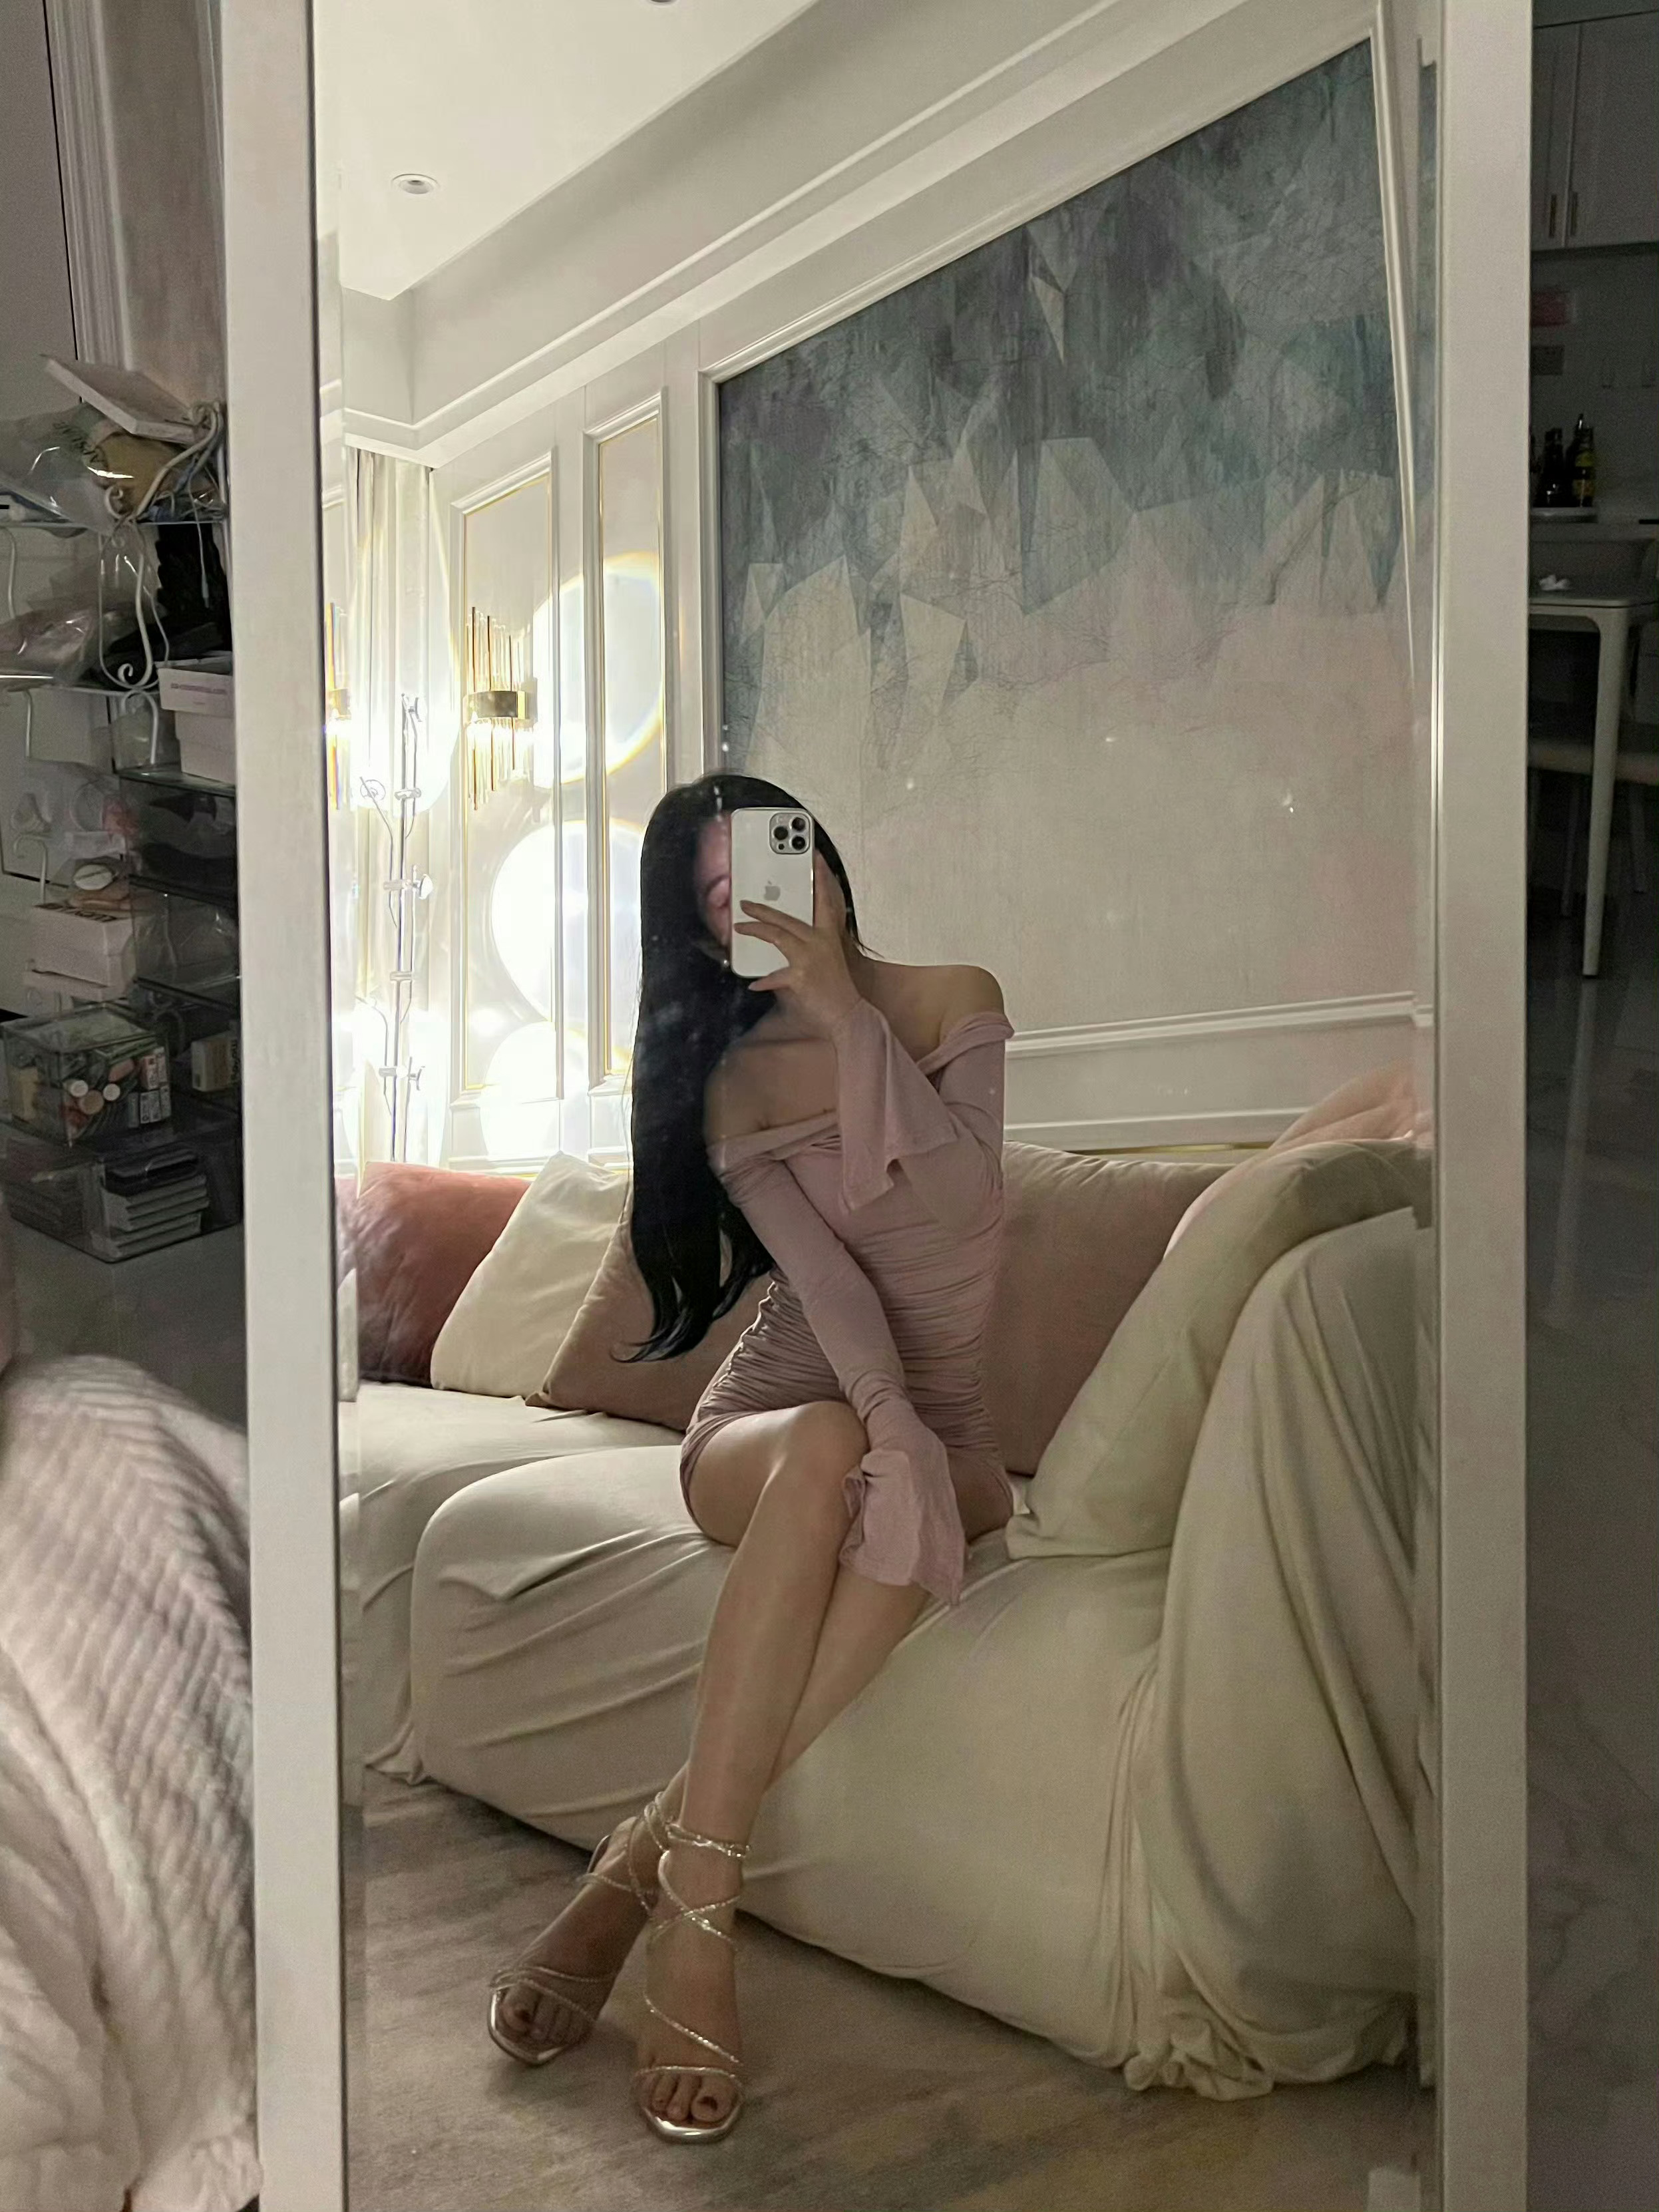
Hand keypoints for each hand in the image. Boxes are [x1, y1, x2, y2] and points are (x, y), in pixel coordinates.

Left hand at [734, 854, 862, 1033]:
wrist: (847, 1014)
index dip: (821, 877)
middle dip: (763, 909)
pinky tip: (753, 983)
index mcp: (828, 936)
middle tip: (745, 903)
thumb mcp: (825, 960)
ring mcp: (809, 958)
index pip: (825, 901)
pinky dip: (764, 980)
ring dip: (756, 930)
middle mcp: (819, 943)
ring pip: (778, 935)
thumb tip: (780, 940)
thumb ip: (806, 947)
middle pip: (787, 919)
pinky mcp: (800, 976)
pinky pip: (774, 976)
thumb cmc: (835, 989)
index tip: (815, 855)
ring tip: (739, 927)